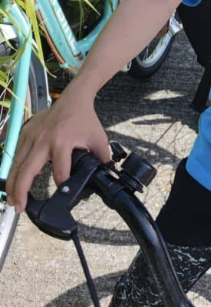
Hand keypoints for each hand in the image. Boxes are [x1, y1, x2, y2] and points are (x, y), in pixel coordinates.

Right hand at [6, 92, 109, 213]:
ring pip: (17, 164)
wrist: (74, 98)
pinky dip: (14, 169)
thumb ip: (102, 160)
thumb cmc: (85, 119)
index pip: (59, 173)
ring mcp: (32, 135)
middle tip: (20, 208)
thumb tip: (103, 177)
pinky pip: (17, 154)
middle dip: (21, 192)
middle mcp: (43, 140)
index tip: (65, 192)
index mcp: (62, 142)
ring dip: (13, 184)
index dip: (62, 185)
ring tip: (13, 200)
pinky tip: (13, 181)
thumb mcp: (99, 139)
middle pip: (27, 170)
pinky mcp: (26, 132)